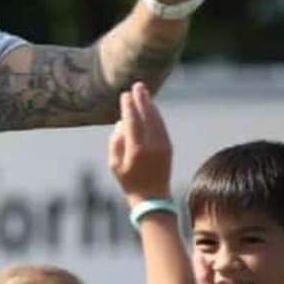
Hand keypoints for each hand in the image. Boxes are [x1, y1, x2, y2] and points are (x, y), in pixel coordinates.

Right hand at [109, 83, 172, 204]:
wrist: (152, 198)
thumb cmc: (129, 182)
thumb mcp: (114, 164)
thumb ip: (116, 141)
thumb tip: (121, 122)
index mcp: (136, 150)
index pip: (132, 121)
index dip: (128, 106)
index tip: (125, 95)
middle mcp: (151, 145)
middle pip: (146, 116)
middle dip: (142, 99)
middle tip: (137, 85)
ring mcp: (162, 146)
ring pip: (156, 119)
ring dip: (150, 104)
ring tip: (144, 92)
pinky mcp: (169, 147)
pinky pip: (162, 126)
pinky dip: (156, 115)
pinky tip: (151, 107)